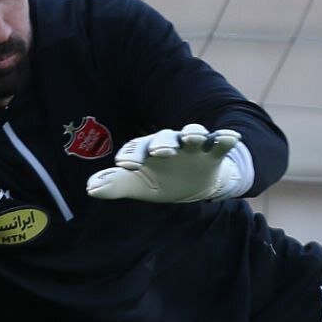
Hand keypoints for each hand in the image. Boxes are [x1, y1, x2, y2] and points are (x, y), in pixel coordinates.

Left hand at [86, 124, 243, 202]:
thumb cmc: (161, 181)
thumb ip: (116, 184)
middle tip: (159, 152)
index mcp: (148, 149)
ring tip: (194, 138)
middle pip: (165, 137)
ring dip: (193, 134)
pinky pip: (220, 142)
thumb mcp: (139, 185)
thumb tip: (90, 187)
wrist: (195, 185)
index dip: (132, 155)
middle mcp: (170, 143)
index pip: (138, 148)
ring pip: (193, 133)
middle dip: (162, 143)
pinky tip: (231, 137)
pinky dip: (224, 138)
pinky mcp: (213, 152)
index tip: (125, 165)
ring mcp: (193, 146)